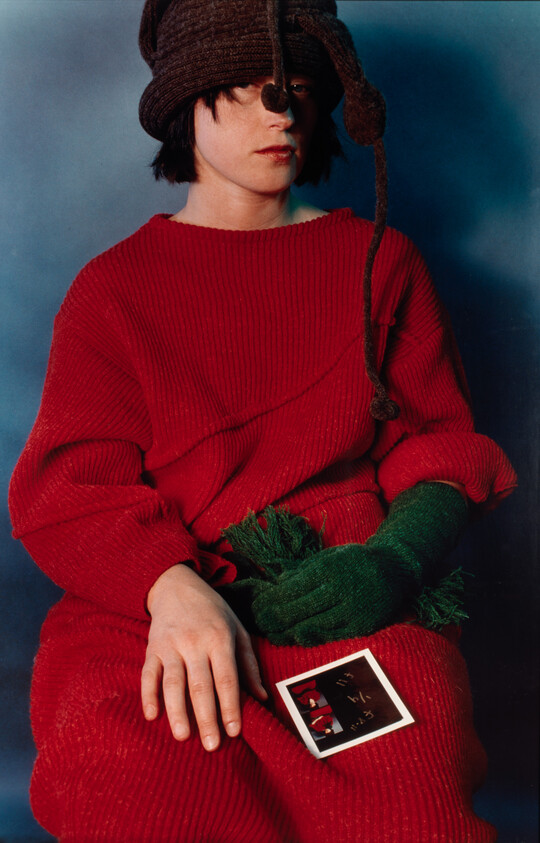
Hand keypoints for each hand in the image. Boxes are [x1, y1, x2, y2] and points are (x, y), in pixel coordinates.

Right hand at [142, 564, 266, 750]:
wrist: (176, 585)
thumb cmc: (213, 611)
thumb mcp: (237, 629)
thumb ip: (249, 664)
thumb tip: (262, 698)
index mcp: (220, 638)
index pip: (227, 677)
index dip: (230, 705)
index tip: (234, 731)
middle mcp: (194, 642)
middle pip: (200, 684)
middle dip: (206, 717)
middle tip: (212, 746)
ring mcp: (170, 645)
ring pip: (173, 682)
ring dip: (177, 711)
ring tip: (183, 736)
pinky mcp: (151, 648)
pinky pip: (148, 674)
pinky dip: (148, 695)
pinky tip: (152, 716)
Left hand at [251, 543, 404, 645]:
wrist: (396, 570)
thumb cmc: (356, 561)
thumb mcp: (330, 556)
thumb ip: (305, 570)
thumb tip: (279, 582)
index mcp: (328, 569)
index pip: (293, 588)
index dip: (272, 600)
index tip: (257, 606)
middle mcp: (339, 590)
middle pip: (300, 609)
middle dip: (275, 618)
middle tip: (259, 623)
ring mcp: (351, 610)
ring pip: (313, 625)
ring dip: (289, 632)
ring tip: (272, 635)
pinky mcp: (361, 626)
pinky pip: (331, 635)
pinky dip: (311, 637)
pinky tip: (297, 637)